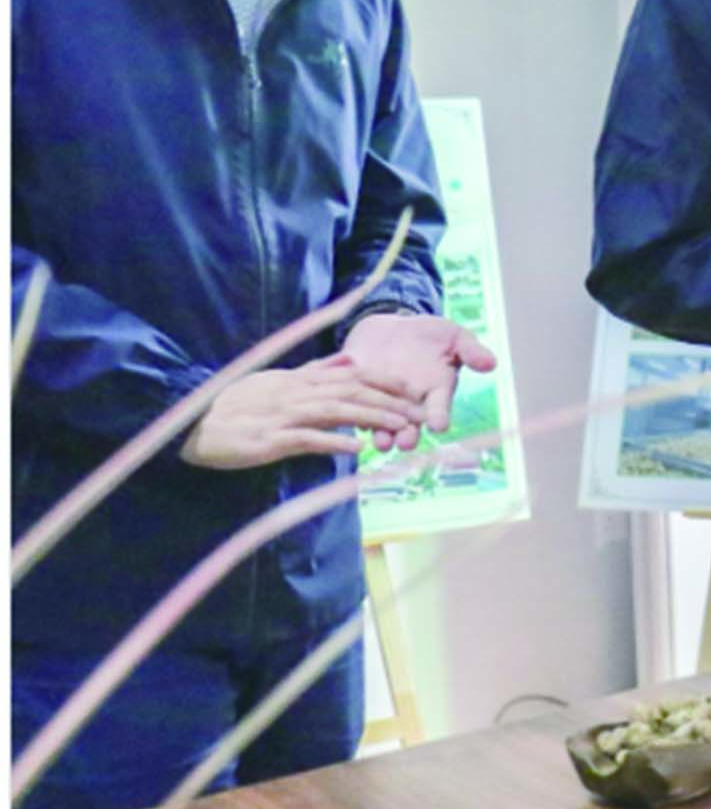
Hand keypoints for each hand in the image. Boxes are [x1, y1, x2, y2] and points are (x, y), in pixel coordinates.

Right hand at [180, 354, 423, 469]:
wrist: (191, 423)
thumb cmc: (234, 404)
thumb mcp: (277, 380)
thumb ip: (314, 371)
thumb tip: (348, 360)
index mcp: (299, 380)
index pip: (351, 375)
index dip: (385, 381)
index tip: (413, 389)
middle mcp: (296, 393)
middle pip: (351, 392)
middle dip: (390, 400)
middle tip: (420, 412)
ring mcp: (283, 416)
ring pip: (336, 412)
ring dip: (372, 418)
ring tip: (400, 426)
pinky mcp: (270, 440)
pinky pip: (305, 439)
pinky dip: (331, 442)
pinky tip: (355, 448)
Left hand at [343, 313, 499, 450]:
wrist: (394, 326)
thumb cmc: (431, 334)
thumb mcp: (455, 336)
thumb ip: (471, 350)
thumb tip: (491, 363)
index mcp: (434, 390)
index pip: (439, 407)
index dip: (439, 416)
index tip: (440, 425)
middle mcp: (408, 400)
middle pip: (408, 423)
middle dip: (407, 434)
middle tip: (406, 443)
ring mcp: (380, 396)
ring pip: (379, 419)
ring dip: (379, 431)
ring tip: (380, 441)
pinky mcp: (354, 385)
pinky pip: (350, 396)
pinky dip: (349, 404)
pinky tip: (349, 410)